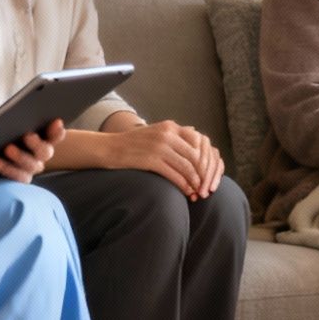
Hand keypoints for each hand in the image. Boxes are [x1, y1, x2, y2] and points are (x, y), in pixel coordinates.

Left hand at [0, 119, 64, 183]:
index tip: (56, 121)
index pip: (55, 135)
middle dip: (37, 144)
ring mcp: (30, 169)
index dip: (57, 130)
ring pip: (32, 166)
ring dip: (21, 157)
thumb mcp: (0, 120)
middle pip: (45, 152)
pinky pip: (16, 177)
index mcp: (42, 138)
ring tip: (8, 148)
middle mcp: (39, 155)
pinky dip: (5, 168)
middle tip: (28, 135)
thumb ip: (5, 114)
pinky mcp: (17, 178)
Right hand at [106, 119, 222, 199]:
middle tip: (206, 187)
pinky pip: (174, 175)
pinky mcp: (151, 160)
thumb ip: (175, 135)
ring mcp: (159, 146)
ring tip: (198, 193)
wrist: (109, 148)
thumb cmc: (134, 143)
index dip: (206, 159)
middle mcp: (167, 134)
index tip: (208, 172)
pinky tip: (187, 193)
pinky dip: (183, 186)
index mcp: (170, 126)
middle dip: (203, 174)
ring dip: (195, 182)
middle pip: (195, 156)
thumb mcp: (156, 131)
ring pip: (187, 167)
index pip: (198, 142)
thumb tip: (196, 136)